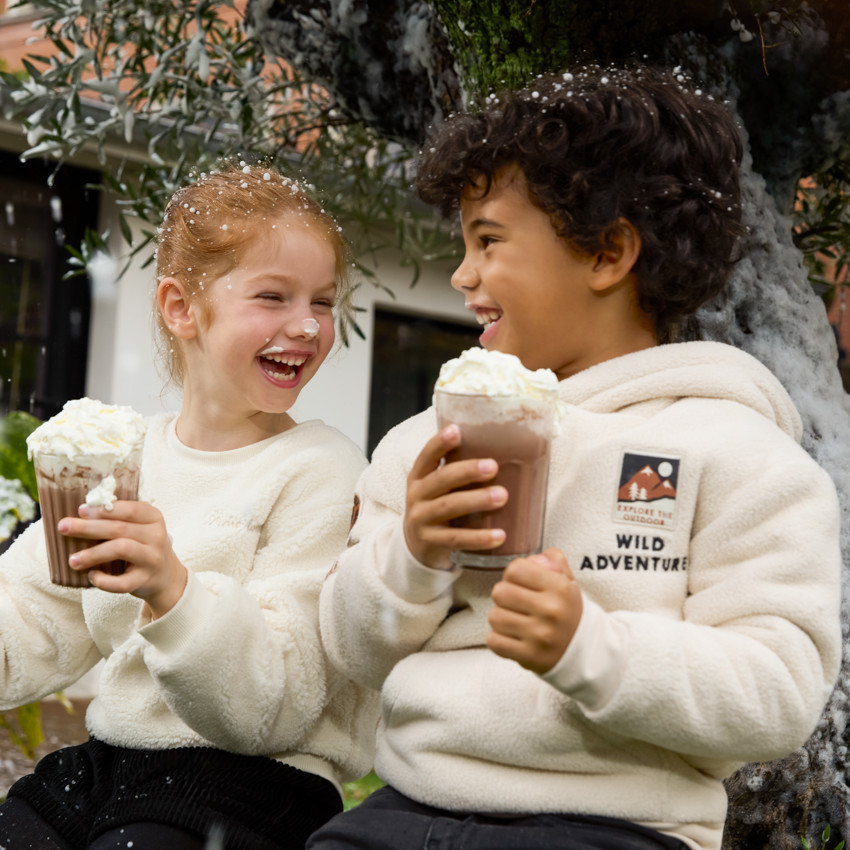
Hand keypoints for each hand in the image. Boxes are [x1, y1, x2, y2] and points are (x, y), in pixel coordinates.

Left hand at [57, 501, 187, 618]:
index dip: (104, 510)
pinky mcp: (145, 580)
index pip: (130, 510)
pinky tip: (92, 576)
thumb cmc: (144, 546)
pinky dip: (104, 580)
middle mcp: (156, 536)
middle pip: (120, 528)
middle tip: (63, 527)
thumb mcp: (141, 527)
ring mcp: (152, 559)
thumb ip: (120, 518)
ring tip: (73, 560)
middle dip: (88, 527)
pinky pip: (122, 582)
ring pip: (121, 550)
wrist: (166, 576)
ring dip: (93, 554)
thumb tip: (83, 511)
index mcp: (153, 518)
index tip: (81, 510)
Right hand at [403, 424, 507, 569]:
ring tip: (502, 496)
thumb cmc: (437, 506)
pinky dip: (479, 538)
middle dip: (467, 471)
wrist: (416, 545)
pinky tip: (499, 535)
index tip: (456, 431)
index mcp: (419, 477)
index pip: (426, 456)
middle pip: (440, 480)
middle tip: (493, 466)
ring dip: (476, 500)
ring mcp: (421, 520)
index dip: (439, 443)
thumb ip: (456, 471)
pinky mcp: (431, 542)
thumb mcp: (437, 488)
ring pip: (449, 507)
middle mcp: (416, 496)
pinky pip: (456, 539)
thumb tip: (499, 448)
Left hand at [487, 548, 581, 674]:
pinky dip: (498, 639)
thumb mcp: (568, 582)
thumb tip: (533, 557)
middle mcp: (551, 611)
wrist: (587, 651)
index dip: (513, 574)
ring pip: (494, 617)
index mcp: (560, 589)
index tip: (520, 583)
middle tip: (515, 603)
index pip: (515, 569)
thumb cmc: (569, 612)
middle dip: (504, 596)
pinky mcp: (530, 657)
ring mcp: (540, 636)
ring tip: (515, 621)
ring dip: (501, 618)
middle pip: (500, 592)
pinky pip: (494, 642)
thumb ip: (553, 561)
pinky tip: (512, 637)